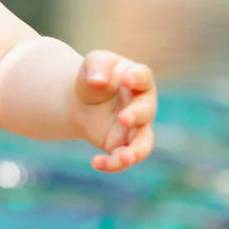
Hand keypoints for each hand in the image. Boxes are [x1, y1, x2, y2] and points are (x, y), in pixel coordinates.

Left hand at [72, 50, 156, 172]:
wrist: (81, 101)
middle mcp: (142, 105)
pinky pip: (123, 159)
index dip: (137, 79)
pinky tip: (96, 162)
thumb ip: (97, 65)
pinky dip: (112, 164)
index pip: (143, 77)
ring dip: (136, 152)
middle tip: (123, 117)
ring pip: (144, 143)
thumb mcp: (92, 64)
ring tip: (125, 158)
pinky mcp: (122, 145)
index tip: (127, 79)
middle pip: (146, 111)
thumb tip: (99, 80)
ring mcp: (135, 128)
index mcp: (137, 79)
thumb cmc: (94, 77)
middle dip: (137, 115)